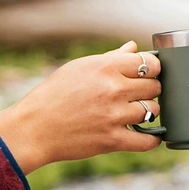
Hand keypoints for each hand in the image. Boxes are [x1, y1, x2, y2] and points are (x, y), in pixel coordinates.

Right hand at [0, 42, 161, 173]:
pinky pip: (147, 141)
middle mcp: (113, 89)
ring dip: (148, 112)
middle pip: (155, 86)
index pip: (150, 62)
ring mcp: (114, 115)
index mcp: (106, 67)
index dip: (153, 68)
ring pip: (154, 111)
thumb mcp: (78, 68)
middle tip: (138, 95)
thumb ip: (110, 58)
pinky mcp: (112, 140)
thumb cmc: (54, 95)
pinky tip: (148, 136)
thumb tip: (133, 48)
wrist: (33, 128)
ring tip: (135, 113)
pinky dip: (152, 140)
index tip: (148, 74)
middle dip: (150, 90)